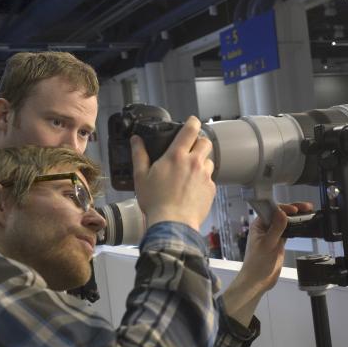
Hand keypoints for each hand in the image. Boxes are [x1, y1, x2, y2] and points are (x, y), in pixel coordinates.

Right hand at [131, 117, 215, 231]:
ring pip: (209, 161)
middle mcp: (194, 163)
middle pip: (206, 142)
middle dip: (200, 143)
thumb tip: (136, 140)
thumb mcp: (141, 176)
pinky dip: (203, 181)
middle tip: (191, 150)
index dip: (193, 122)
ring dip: (202, 163)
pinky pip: (210, 180)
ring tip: (190, 173)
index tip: (192, 122)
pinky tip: (192, 190)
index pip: (191, 129)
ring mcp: (205, 176)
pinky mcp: (211, 190)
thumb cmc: (155, 201)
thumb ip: (139, 155)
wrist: (173, 224)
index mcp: (177, 156)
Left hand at [238, 202, 313, 293]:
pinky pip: (289, 231)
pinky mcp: (279, 242)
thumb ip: (276, 228)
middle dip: (293, 209)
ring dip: (296, 217)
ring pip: (286, 222)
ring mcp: (273, 235)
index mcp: (258, 225)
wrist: (258, 280)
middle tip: (306, 207)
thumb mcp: (267, 244)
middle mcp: (265, 228)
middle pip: (280, 214)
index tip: (295, 209)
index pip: (272, 210)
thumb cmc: (256, 264)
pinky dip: (296, 227)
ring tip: (308, 212)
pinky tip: (303, 224)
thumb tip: (282, 213)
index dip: (284, 207)